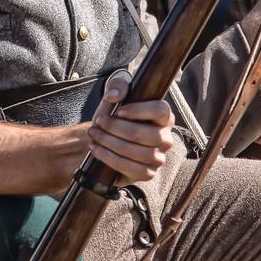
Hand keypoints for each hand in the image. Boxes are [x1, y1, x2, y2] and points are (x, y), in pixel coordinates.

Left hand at [87, 71, 173, 185]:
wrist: (103, 140)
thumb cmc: (113, 117)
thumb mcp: (113, 97)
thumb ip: (117, 86)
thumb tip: (116, 95)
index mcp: (164, 117)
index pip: (161, 111)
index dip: (139, 111)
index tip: (119, 111)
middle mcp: (165, 138)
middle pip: (148, 135)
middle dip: (118, 129)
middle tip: (99, 123)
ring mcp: (158, 158)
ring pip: (140, 153)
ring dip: (111, 143)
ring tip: (94, 135)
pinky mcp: (148, 174)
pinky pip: (133, 169)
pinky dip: (110, 159)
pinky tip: (97, 149)